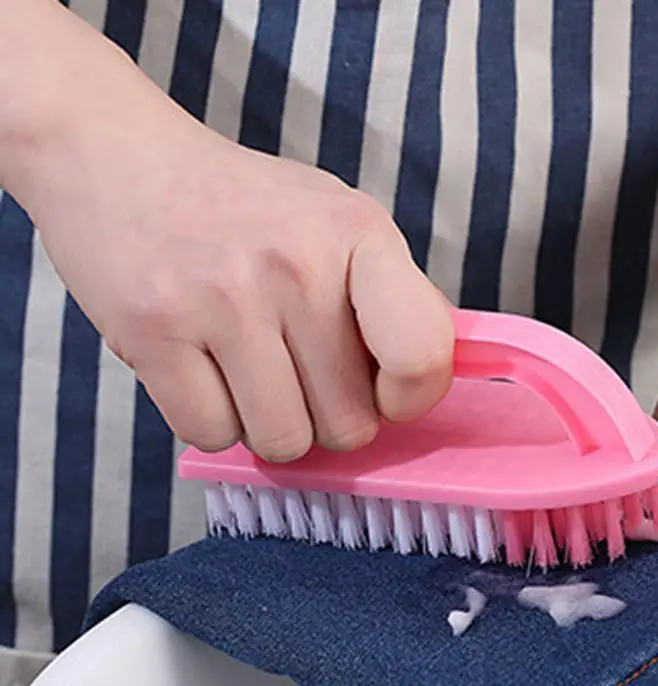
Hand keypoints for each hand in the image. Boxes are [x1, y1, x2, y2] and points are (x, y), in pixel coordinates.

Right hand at [23, 75, 452, 461]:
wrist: (114, 156)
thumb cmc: (245, 211)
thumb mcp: (338, 224)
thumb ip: (392, 299)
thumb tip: (428, 384)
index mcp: (359, 234)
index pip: (422, 356)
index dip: (409, 399)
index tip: (382, 390)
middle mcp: (296, 264)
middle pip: (349, 425)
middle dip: (325, 415)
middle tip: (293, 369)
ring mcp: (221, 298)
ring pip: (284, 442)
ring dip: (268, 425)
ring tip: (246, 369)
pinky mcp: (153, 331)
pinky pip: (212, 436)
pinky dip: (211, 421)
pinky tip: (201, 371)